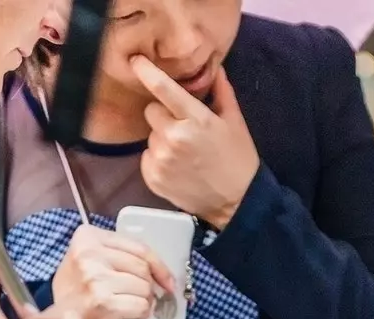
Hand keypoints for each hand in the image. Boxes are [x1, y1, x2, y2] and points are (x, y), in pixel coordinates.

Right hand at [51, 224, 176, 318]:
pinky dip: (142, 313)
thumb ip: (121, 256)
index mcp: (87, 237)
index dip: (159, 265)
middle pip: (143, 267)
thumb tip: (163, 273)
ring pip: (144, 287)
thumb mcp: (91, 261)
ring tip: (131, 305)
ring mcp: (94, 277)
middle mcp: (88, 254)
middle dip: (150, 285)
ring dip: (145, 300)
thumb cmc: (78, 292)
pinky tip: (131, 315)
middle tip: (145, 296)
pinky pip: (140, 305)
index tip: (168, 279)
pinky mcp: (101, 301)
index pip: (138, 246)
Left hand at [131, 56, 259, 228]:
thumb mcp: (235, 123)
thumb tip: (215, 69)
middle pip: (152, 111)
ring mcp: (162, 159)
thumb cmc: (238, 160)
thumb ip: (222, 93)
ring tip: (184, 153)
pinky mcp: (153, 177)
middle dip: (165, 115)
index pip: (164, 89)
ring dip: (163, 139)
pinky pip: (146, 156)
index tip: (136, 61)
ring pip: (150, 135)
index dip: (148, 72)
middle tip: (184, 129)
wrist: (235, 202)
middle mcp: (175, 138)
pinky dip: (158, 159)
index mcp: (197, 120)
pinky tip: (178, 167)